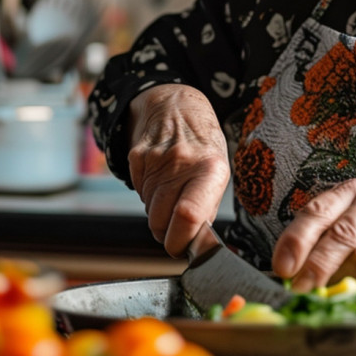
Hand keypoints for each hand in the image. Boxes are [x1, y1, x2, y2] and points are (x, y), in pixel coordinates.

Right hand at [127, 84, 229, 257]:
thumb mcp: (219, 172)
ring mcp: (156, 159)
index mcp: (211, 170)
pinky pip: (139, 194)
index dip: (181, 241)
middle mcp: (183, 163)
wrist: (177, 106)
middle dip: (167, 234)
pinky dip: (149, 195)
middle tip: (178, 226)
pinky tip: (161, 178)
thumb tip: (194, 244)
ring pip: (148, 212)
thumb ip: (207, 209)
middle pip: (160, 221)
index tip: (183, 249)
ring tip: (173, 193)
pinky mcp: (136, 158)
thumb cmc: (204, 146)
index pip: (188, 216)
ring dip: (159, 214)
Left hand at [270, 178, 355, 290]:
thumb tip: (288, 275)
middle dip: (317, 265)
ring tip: (329, 295)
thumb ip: (319, 246)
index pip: (317, 211)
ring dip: (342, 279)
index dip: (297, 239)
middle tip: (300, 289)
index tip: (282, 267)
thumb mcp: (344, 236)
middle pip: (341, 233)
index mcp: (349, 192)